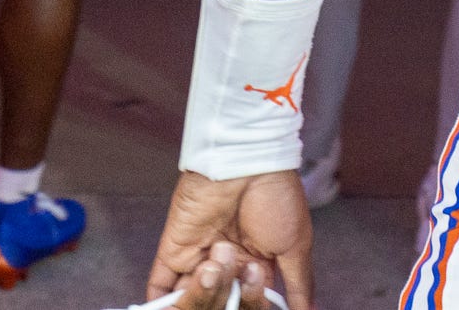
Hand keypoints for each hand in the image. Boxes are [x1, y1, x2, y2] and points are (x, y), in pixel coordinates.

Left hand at [148, 171, 313, 309]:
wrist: (247, 163)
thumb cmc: (276, 196)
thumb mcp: (295, 245)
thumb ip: (299, 284)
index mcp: (256, 265)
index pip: (250, 302)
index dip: (253, 304)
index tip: (258, 293)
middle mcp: (226, 266)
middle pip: (221, 304)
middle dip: (230, 298)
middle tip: (243, 271)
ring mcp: (198, 260)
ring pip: (192, 302)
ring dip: (204, 296)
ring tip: (218, 265)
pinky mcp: (173, 253)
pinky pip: (159, 289)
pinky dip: (163, 303)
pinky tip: (175, 305)